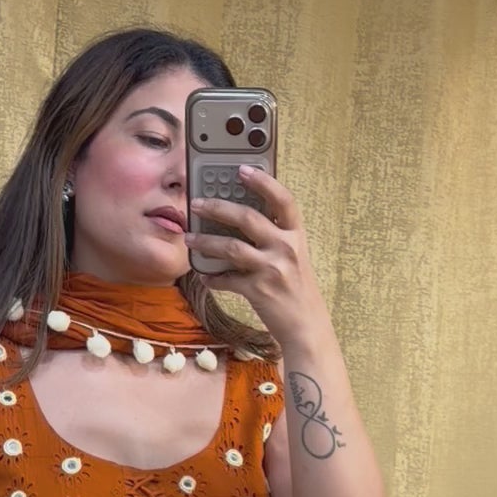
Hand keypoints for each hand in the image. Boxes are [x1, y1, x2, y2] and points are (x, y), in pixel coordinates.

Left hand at [184, 168, 325, 344]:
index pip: (283, 199)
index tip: (241, 169)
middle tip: (197, 203)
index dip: (262, 181)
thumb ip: (276, 237)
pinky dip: (213, 278)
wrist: (307, 327)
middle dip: (217, 207)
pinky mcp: (258, 291)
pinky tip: (204, 276)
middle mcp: (286, 248)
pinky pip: (227, 279)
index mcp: (296, 235)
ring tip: (189, 238)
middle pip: (247, 217)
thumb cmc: (297, 289)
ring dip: (205, 241)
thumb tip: (241, 218)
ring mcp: (273, 269)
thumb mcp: (294, 257)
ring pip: (231, 247)